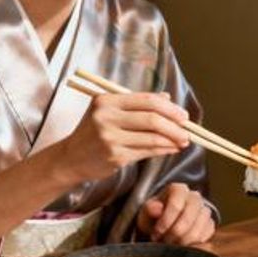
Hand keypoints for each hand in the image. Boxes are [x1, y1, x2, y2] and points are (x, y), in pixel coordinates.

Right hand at [61, 92, 189, 182]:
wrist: (70, 159)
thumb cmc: (92, 133)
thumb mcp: (109, 111)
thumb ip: (137, 103)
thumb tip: (167, 98)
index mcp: (106, 101)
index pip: (146, 100)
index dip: (169, 108)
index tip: (183, 115)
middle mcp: (106, 117)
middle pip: (151, 118)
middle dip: (175, 125)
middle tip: (187, 130)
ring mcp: (110, 138)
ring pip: (152, 137)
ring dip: (172, 140)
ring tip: (184, 141)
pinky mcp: (115, 156)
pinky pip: (147, 152)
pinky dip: (163, 150)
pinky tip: (171, 149)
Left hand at [137, 183, 215, 244]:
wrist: (162, 226)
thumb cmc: (154, 218)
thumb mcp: (146, 213)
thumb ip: (149, 210)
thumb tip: (156, 208)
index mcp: (178, 190)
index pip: (176, 204)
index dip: (166, 221)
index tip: (156, 233)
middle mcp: (194, 197)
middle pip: (188, 217)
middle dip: (174, 233)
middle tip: (164, 242)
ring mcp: (204, 210)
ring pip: (197, 229)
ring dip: (182, 242)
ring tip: (171, 244)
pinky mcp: (210, 224)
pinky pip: (204, 237)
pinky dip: (192, 244)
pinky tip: (181, 245)